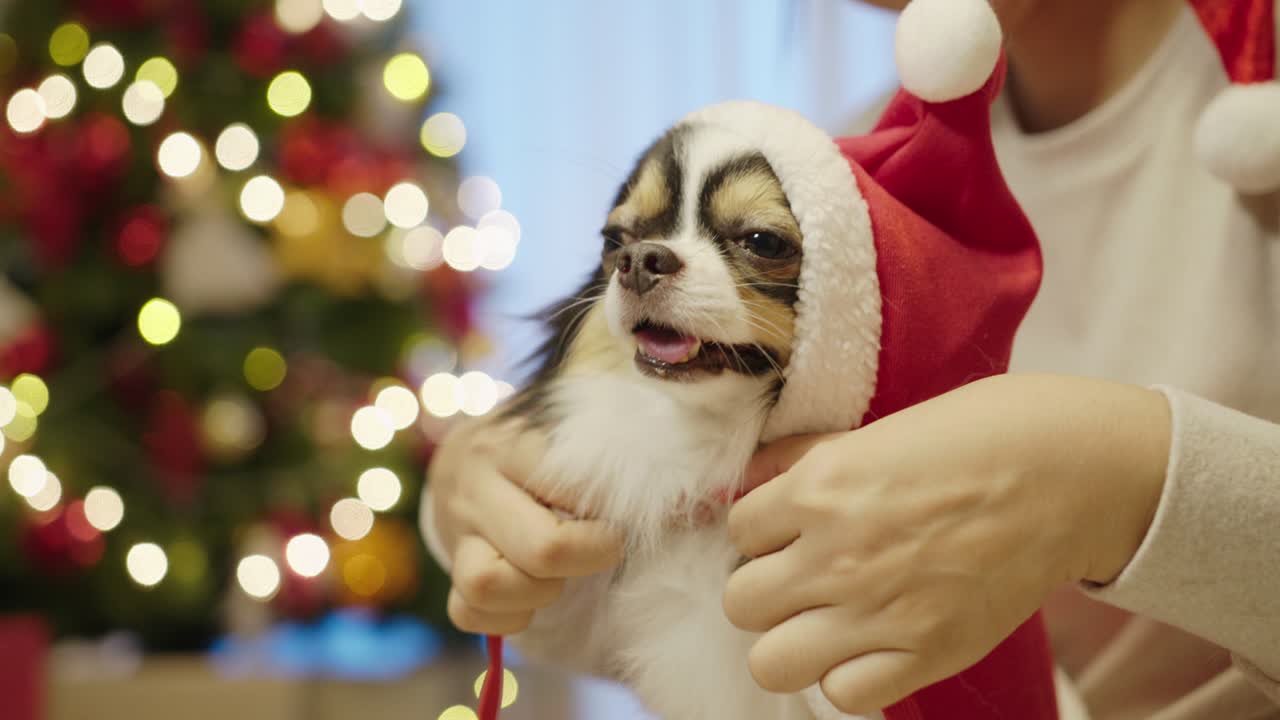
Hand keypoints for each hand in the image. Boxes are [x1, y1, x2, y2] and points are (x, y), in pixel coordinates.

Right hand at [428, 415, 623, 635]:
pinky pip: (467, 612)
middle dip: (589, 557)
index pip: (569, 486)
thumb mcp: (565, 433)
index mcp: (512, 444)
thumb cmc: (534, 446)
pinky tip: (529, 597)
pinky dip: (508, 617)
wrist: (459, 457)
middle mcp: (477, 486)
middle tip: (605, 547)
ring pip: (488, 584)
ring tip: (559, 575)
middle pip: (542, 547)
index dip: (612, 511)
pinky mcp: (450, 572)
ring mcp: (458, 532)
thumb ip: (621, 456)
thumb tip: (709, 499)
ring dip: (540, 592)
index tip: (628, 512)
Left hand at [723, 374, 1170, 713]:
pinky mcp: (927, 652)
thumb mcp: (876, 429)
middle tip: (804, 576)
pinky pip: (844, 693)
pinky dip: (849, 675)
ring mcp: (878, 610)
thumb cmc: (979, 435)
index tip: (794, 528)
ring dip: (791, 640)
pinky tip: (870, 645)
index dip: (764, 529)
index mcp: (820, 487)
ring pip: (770, 661)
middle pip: (740, 602)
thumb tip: (745, 480)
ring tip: (826, 618)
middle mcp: (836, 553)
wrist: (1072, 472)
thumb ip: (802, 461)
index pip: (737, 528)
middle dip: (766, 588)